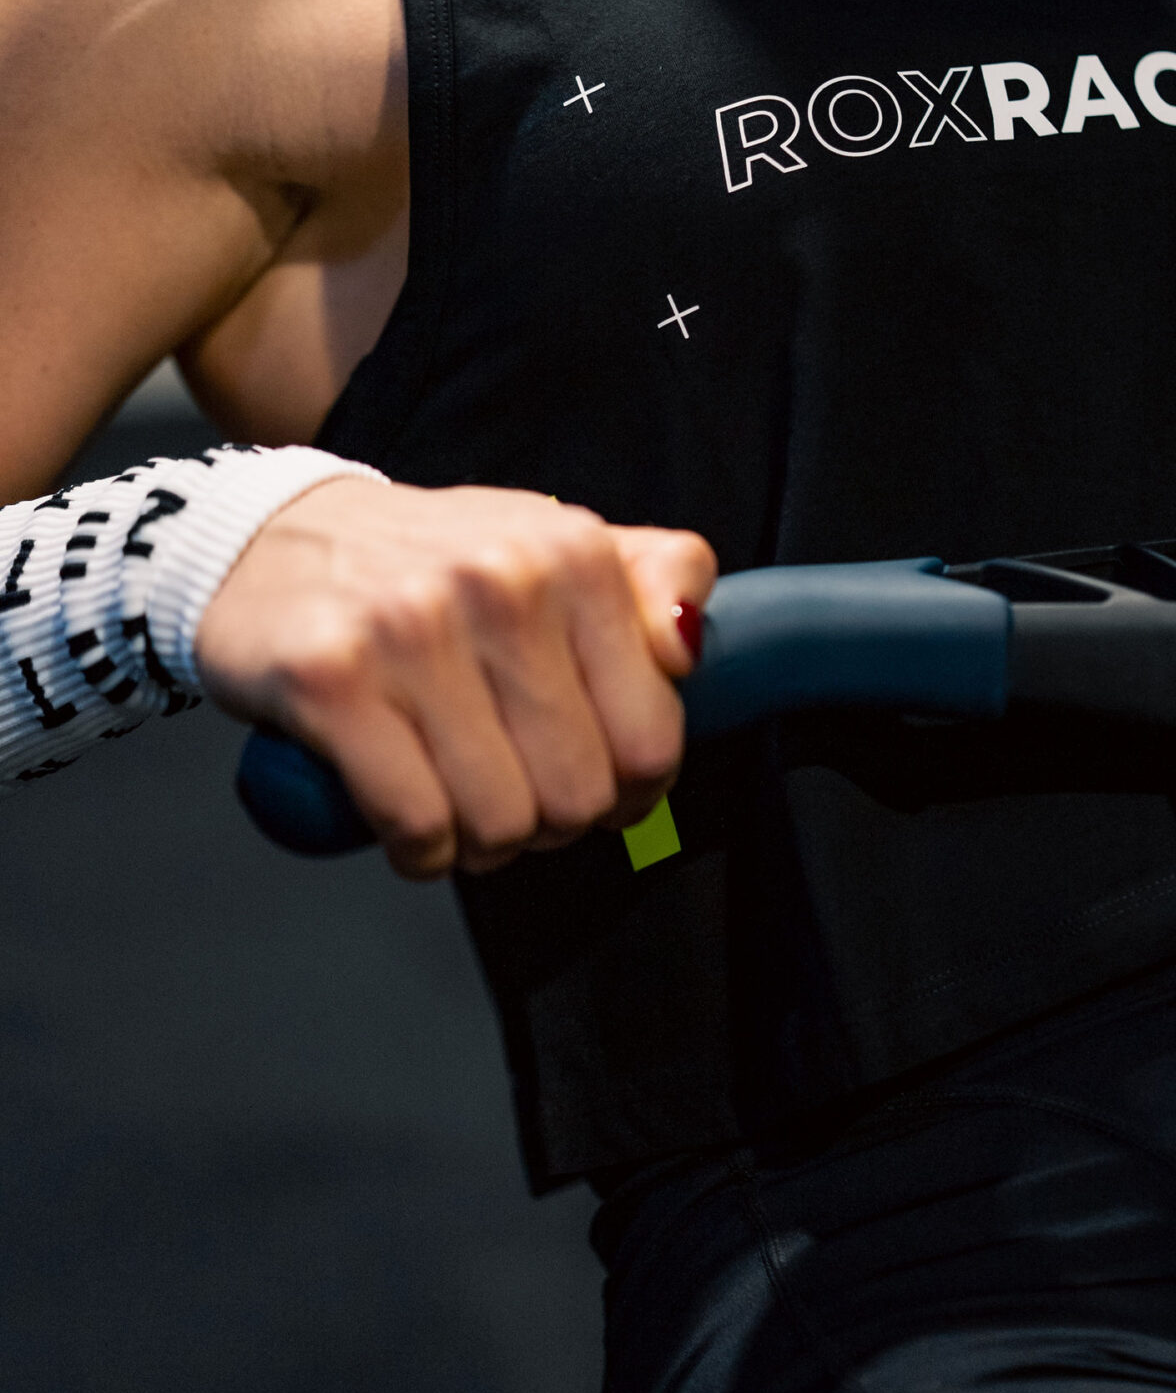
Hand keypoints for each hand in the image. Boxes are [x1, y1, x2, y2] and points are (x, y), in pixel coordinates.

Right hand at [195, 479, 715, 877]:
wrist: (267, 541)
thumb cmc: (427, 564)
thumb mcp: (551, 542)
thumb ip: (652, 578)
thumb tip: (692, 645)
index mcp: (572, 552)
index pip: (651, 736)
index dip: (631, 790)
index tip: (597, 784)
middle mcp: (499, 582)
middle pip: (579, 794)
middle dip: (553, 823)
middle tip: (516, 796)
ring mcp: (411, 629)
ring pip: (502, 821)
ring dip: (485, 844)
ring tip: (460, 806)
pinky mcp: (330, 680)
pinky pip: (418, 824)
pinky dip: (420, 851)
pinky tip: (410, 825)